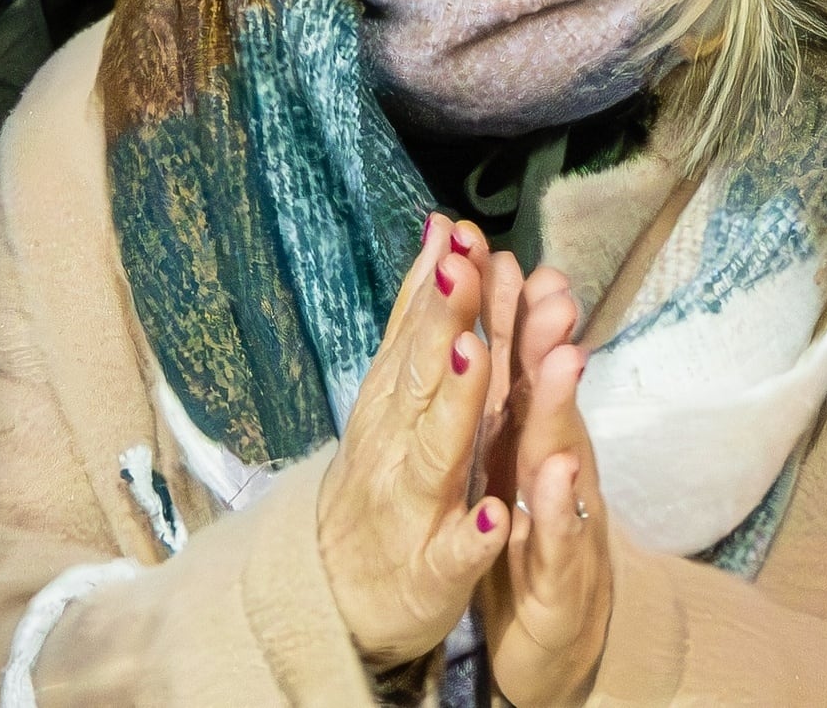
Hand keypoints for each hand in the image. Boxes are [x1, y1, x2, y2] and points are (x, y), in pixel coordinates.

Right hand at [313, 216, 520, 666]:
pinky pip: (454, 555)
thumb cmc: (375, 481)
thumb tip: (439, 231)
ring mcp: (412, 511)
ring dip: (456, 406)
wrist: (330, 595)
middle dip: (444, 323)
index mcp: (391, 406)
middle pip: (422, 379)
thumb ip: (417, 322)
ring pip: (436, 454)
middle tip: (464, 269)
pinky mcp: (431, 574)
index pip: (415, 337)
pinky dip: (472, 536)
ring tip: (478, 358)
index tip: (456, 233)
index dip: (435, 287)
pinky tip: (496, 518)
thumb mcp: (388, 397)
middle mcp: (394, 448)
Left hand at [477, 266, 607, 707]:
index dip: (515, 310)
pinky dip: (555, 508)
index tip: (508, 252)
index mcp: (529, 437)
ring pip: (560, 456)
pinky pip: (556, 539)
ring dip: (561, 406)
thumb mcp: (517, 461)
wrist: (556, 636)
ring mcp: (564, 517)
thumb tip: (517, 311)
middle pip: (546, 396)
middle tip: (547, 282)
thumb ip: (520, 393)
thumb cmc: (531, 535)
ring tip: (562, 355)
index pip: (519, 365)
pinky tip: (552, 476)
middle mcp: (554, 466)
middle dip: (545, 337)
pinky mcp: (561, 576)